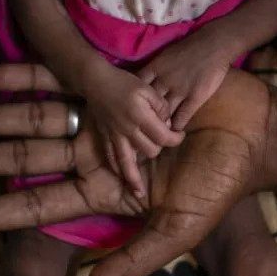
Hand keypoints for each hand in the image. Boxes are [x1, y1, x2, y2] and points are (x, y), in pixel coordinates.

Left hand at [0, 65, 276, 275]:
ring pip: (35, 115)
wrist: (252, 132)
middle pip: (25, 156)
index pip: (37, 202)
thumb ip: (133, 259)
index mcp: (103, 191)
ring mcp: (99, 118)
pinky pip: (66, 77)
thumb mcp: (177, 229)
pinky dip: (32, 75)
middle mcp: (92, 154)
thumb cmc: (219, 183)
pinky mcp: (115, 85)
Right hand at [82, 64, 183, 196]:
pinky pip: (111, 159)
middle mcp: (128, 130)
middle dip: (160, 148)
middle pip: (150, 151)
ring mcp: (115, 136)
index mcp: (140, 117)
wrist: (96, 82)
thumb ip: (161, 106)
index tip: (180, 135)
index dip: (176, 138)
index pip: (164, 137)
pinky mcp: (105, 137)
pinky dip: (118, 170)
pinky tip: (123, 179)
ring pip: (128, 163)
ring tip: (140, 194)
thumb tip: (168, 123)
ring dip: (134, 179)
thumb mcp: (147, 88)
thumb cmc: (124, 83)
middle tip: (163, 142)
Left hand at [138, 32, 232, 130]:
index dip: (133, 101)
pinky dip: (177, 126)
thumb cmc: (189, 48)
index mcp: (155, 69)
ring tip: (157, 134)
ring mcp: (180, 90)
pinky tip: (175, 132)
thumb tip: (140, 83)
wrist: (214, 44)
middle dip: (143, 117)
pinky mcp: (195, 97)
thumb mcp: (164, 56)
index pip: (136, 89)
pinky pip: (182, 117)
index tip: (131, 110)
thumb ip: (153, 70)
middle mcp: (164, 81)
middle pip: (148, 104)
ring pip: (164, 114)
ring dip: (160, 126)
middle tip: (140, 128)